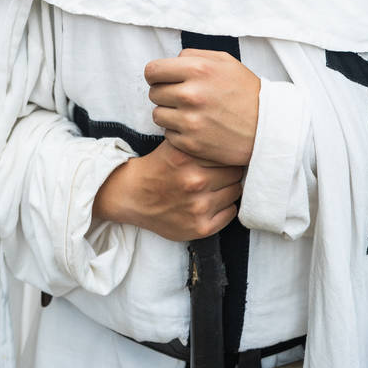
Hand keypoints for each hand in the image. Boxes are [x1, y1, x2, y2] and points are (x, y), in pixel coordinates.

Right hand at [93, 140, 242, 241]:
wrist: (132, 196)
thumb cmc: (156, 168)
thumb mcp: (173, 145)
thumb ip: (198, 141)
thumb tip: (230, 139)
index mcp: (187, 158)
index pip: (227, 154)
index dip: (226, 154)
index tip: (224, 157)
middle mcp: (194, 181)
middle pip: (235, 172)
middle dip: (230, 171)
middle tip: (221, 172)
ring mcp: (198, 207)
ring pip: (235, 192)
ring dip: (228, 189)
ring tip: (216, 187)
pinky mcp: (200, 227)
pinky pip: (230, 214)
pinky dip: (226, 208)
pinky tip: (214, 203)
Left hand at [145, 48, 260, 165]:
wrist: (268, 127)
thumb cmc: (246, 92)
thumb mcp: (225, 62)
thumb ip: (194, 56)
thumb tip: (171, 61)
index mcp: (198, 69)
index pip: (152, 70)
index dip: (157, 75)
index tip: (164, 80)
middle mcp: (191, 94)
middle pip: (153, 93)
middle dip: (165, 94)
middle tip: (183, 98)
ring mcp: (190, 121)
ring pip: (157, 115)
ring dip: (169, 113)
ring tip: (190, 113)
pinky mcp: (191, 144)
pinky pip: (168, 134)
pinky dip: (178, 132)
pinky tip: (196, 128)